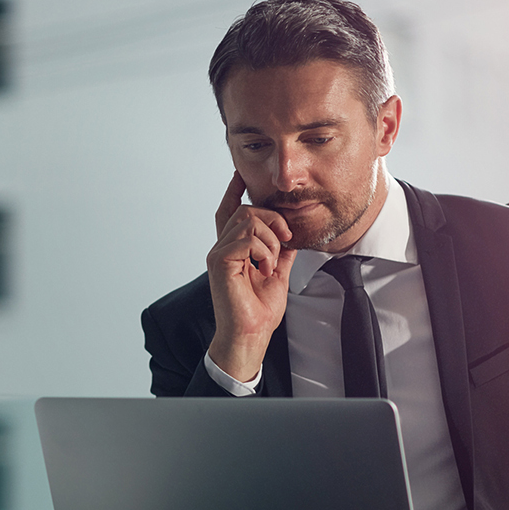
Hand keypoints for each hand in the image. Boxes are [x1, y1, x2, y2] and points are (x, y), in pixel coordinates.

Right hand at [206, 171, 296, 381]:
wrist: (251, 334)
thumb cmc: (260, 310)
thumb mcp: (278, 273)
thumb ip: (281, 252)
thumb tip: (290, 236)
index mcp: (232, 249)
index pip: (229, 212)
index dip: (233, 191)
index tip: (239, 175)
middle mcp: (221, 248)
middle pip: (246, 210)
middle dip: (272, 220)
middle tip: (285, 241)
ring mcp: (218, 254)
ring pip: (248, 220)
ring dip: (270, 239)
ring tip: (271, 263)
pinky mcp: (220, 262)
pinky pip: (247, 238)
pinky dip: (264, 251)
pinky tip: (264, 268)